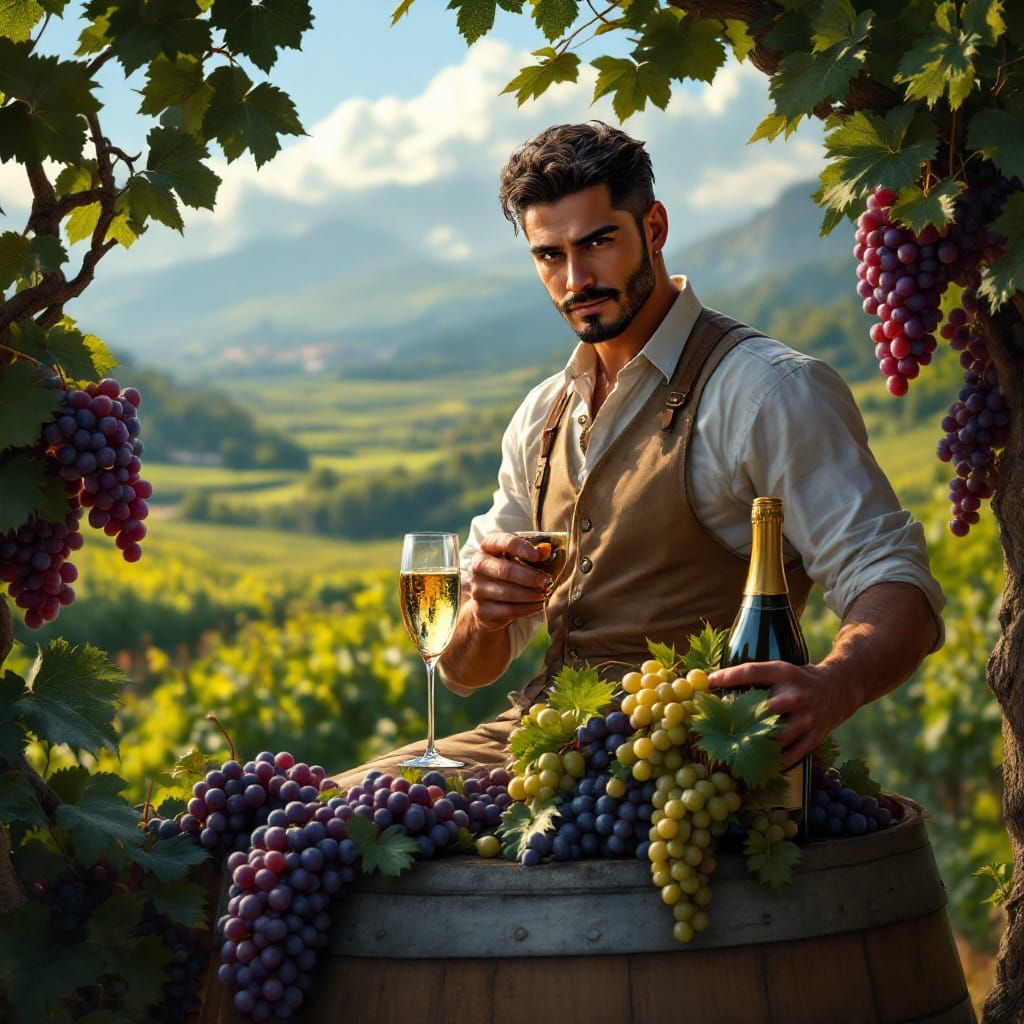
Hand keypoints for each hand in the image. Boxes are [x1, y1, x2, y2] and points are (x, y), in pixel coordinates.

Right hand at [466, 532, 549, 631]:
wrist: (487, 602)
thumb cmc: (508, 574)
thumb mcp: (517, 560)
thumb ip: (531, 554)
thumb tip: (546, 552)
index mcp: (487, 548)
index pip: (501, 541)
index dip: (520, 547)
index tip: (537, 556)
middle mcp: (478, 566)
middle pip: (505, 570)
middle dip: (529, 577)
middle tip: (545, 581)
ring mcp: (477, 589)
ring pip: (508, 592)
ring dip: (530, 594)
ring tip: (544, 594)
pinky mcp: (481, 609)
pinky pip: (508, 610)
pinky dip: (526, 608)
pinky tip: (537, 605)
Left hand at [707, 662, 861, 770]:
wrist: (840, 688)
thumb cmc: (800, 680)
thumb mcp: (781, 671)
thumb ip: (755, 679)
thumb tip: (715, 683)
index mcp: (784, 673)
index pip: (752, 672)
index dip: (729, 677)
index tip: (708, 682)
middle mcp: (795, 696)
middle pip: (763, 710)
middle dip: (739, 720)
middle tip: (717, 730)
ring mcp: (806, 719)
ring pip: (775, 738)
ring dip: (754, 748)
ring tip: (732, 756)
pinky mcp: (814, 737)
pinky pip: (790, 755)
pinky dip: (772, 763)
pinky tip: (756, 767)